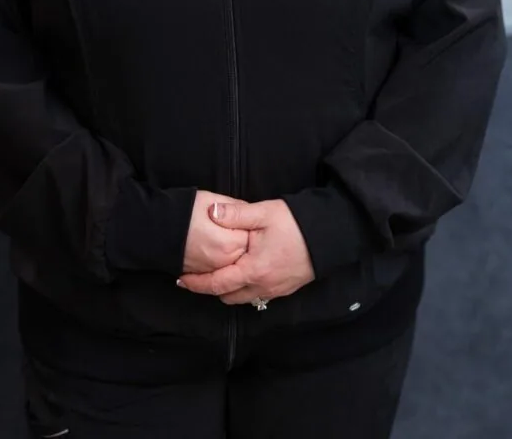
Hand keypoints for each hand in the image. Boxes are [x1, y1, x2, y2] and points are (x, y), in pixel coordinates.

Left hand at [177, 200, 314, 304]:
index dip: (197, 284)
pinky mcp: (286, 289)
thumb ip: (235, 215)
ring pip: (244, 298)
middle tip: (198, 275)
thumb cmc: (296, 224)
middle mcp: (262, 286)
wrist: (330, 236)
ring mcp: (275, 290)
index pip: (217, 285)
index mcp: (253, 270)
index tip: (181, 280)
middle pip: (228, 296)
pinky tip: (245, 273)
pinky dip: (246, 289)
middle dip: (211, 288)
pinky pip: (258, 295)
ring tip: (220, 273)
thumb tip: (210, 213)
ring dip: (229, 290)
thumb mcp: (264, 213)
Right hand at [182, 191, 249, 273]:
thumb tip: (249, 211)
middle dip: (245, 242)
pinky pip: (219, 271)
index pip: (253, 238)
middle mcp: (223, 262)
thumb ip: (235, 208)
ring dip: (235, 254)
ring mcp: (212, 271)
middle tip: (239, 228)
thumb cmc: (183, 210)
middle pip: (245, 254)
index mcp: (230, 243)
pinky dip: (223, 263)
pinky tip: (219, 250)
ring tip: (226, 238)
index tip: (251, 221)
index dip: (252, 227)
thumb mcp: (212, 200)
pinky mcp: (201, 275)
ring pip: (233, 265)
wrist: (154, 228)